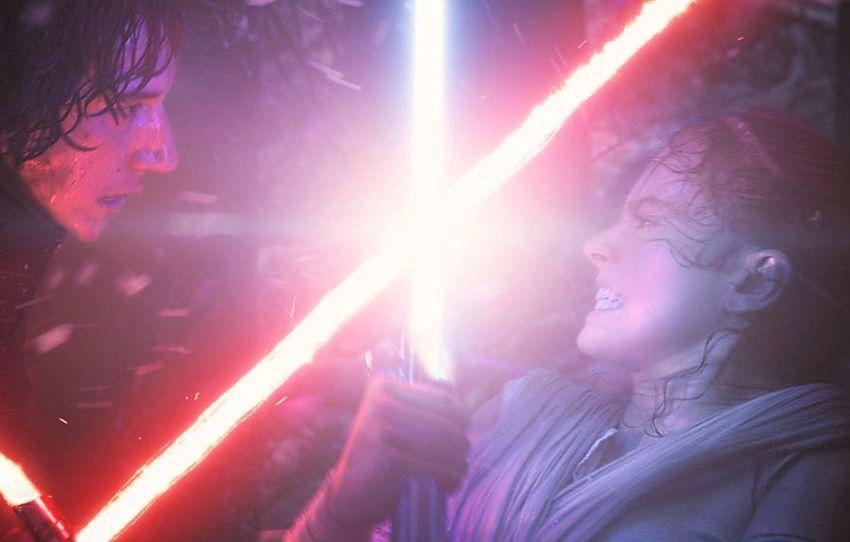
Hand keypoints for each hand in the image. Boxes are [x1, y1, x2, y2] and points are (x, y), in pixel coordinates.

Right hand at [323, 378, 470, 527]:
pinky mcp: (388, 455)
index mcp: (384, 387)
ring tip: (459, 474)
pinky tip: (449, 486)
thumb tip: (451, 385)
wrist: (349, 493)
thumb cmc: (380, 456)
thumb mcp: (394, 420)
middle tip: (462, 461)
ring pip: (442, 444)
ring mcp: (382, 427)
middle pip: (445, 421)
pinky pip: (434, 465)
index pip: (442, 398)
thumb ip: (418, 401)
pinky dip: (448, 477)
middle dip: (461, 444)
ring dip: (458, 463)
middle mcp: (381, 401)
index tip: (465, 436)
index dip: (463, 418)